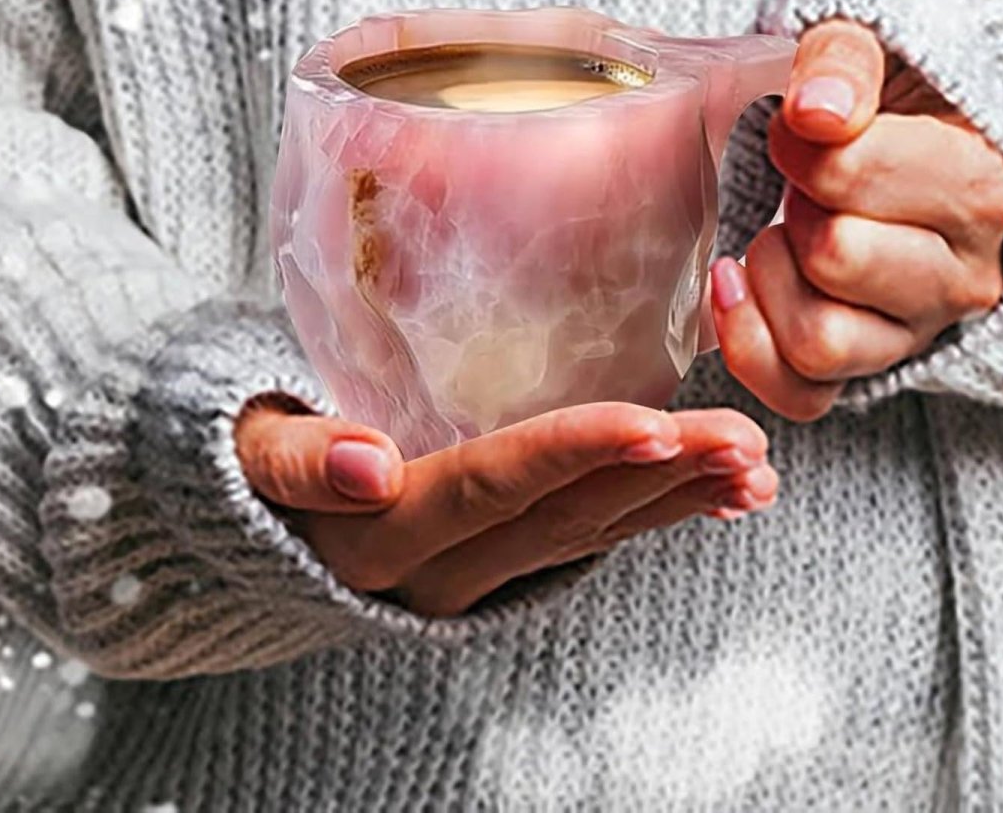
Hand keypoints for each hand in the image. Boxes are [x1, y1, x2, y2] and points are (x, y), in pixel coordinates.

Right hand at [236, 396, 776, 616]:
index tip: (656, 425)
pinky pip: (591, 541)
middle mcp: (440, 570)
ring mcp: (478, 576)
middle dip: (658, 478)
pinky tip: (722, 494)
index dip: (572, 454)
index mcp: (382, 532)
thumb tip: (367, 463)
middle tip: (742, 442)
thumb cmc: (253, 462)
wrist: (253, 535)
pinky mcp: (502, 566)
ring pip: (591, 535)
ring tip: (754, 468)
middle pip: (563, 517)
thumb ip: (297, 460)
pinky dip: (660, 515)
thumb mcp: (248, 456)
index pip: (491, 485)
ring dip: (678, 500)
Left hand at [711, 19, 1002, 422]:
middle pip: (837, 257)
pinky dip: (753, 346)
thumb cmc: (888, 93)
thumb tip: (817, 112)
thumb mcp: (873, 42)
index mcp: (981, 187)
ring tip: (781, 231)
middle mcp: (965, 275)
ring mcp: (919, 332)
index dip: (798, 144)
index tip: (799, 123)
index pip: (854, 176)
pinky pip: (804, 396)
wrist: (914, 137)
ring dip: (774, 277)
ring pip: (820, 341)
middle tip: (802, 184)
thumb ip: (845, 60)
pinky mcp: (874, 368)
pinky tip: (735, 285)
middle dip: (795, 208)